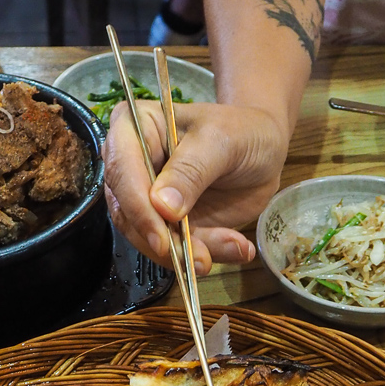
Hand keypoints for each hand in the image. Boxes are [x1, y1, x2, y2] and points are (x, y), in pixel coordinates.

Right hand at [103, 101, 289, 273]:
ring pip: (148, 238)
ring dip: (187, 254)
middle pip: (127, 212)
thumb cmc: (240, 131)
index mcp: (134, 127)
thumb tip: (161, 206)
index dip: (137, 207)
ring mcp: (146, 198)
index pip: (121, 170)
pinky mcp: (165, 223)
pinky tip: (237, 247)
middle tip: (202, 258)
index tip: (162, 238)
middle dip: (164, 242)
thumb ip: (191, 170)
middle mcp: (132, 164)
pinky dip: (201, 256)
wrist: (263, 151)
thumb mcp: (220, 141)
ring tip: (233, 246)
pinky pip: (172, 249)